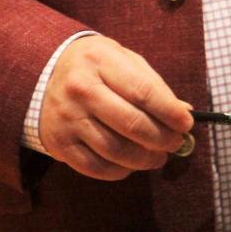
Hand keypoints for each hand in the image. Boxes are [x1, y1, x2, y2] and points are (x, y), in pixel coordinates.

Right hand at [39, 35, 193, 180]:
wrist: (44, 73)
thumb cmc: (95, 66)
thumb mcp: (122, 60)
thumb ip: (152, 83)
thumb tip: (183, 112)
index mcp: (100, 61)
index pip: (143, 91)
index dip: (170, 111)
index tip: (186, 123)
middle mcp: (80, 88)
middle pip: (131, 124)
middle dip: (162, 139)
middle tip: (175, 143)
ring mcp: (67, 118)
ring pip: (115, 150)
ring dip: (145, 160)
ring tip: (158, 156)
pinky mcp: (59, 143)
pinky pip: (96, 167)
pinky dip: (120, 171)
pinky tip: (130, 164)